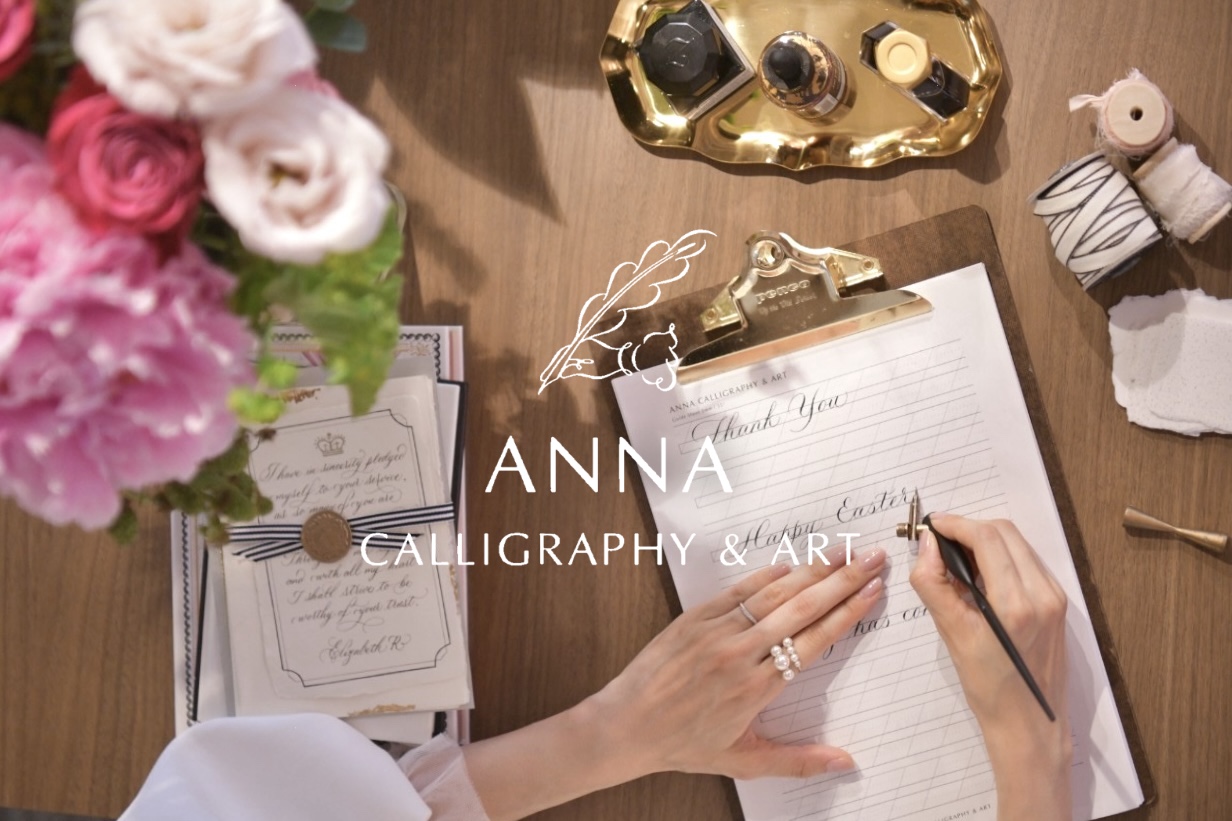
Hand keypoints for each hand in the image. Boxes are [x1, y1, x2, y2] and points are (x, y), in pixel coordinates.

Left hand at [464, 548, 889, 819]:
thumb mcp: (745, 761)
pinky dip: (765, 575)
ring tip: (841, 552)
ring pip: (773, 593)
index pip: (815, 641)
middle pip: (802, 608)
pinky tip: (790, 563)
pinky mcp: (694, 618)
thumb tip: (847, 762)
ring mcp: (716, 631)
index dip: (847, 613)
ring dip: (810, 570)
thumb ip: (799, 760)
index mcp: (758, 687)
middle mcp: (741, 653)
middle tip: (873, 558)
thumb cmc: (685, 745)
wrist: (627, 725)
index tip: (873, 592)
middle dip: (842, 580)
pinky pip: (737, 591)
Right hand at [909, 515, 1072, 820]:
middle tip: (940, 542)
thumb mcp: (951, 635)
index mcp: (1016, 604)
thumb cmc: (988, 688)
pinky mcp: (1058, 603)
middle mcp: (1043, 594)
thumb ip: (934, 583)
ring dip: (986, 540)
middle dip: (969, 528)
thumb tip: (928, 546)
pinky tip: (982, 576)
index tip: (932, 526)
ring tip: (958, 560)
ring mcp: (1055, 597)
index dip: (955, 523)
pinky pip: (1027, 562)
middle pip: (1005, 532)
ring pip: (1018, 544)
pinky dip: (1002, 557)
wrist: (1029, 723)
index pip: (987, 538)